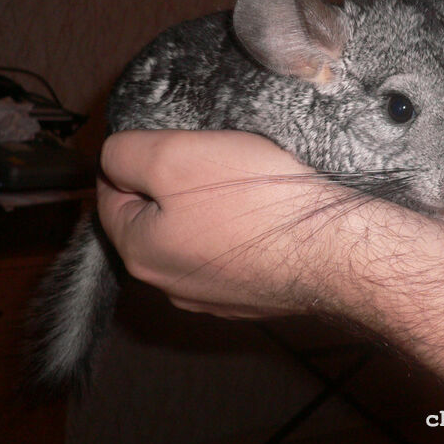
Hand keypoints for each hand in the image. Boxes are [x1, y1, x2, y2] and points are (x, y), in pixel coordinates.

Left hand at [97, 129, 343, 317]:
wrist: (333, 250)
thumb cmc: (252, 198)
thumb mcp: (172, 156)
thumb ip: (126, 154)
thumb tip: (114, 162)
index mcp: (141, 253)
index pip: (109, 199)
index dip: (129, 163)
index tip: (161, 142)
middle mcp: (171, 287)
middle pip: (153, 222)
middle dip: (170, 188)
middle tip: (207, 159)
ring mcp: (215, 299)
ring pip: (194, 240)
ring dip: (205, 213)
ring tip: (239, 187)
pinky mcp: (253, 301)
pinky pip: (230, 258)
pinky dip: (237, 235)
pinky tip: (263, 218)